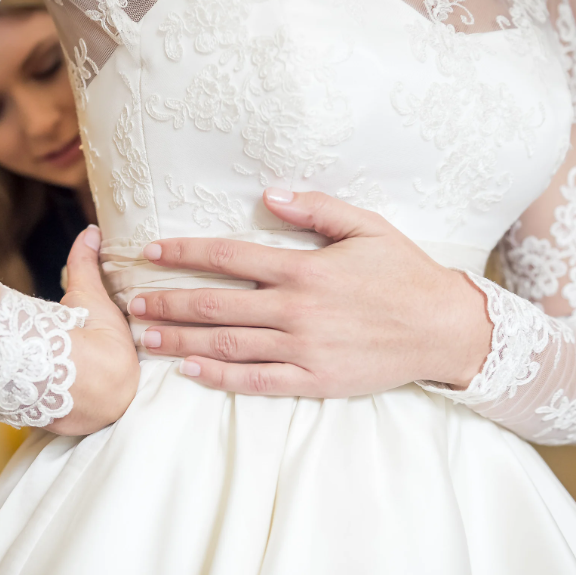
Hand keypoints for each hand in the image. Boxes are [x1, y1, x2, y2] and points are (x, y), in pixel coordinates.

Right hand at [50, 225, 139, 434]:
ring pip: (86, 410)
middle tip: (80, 370)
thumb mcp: (84, 293)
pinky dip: (55, 410)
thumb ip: (87, 263)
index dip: (110, 360)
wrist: (57, 373)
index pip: (120, 367)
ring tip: (63, 386)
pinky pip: (61, 419)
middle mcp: (113, 401)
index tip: (98, 353)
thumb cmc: (79, 333)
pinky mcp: (61, 430)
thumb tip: (91, 230)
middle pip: (106, 392)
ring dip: (77, 402)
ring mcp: (88, 420)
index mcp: (126, 371)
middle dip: (97, 385)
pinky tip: (45, 400)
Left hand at [130, 189, 492, 397]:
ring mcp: (303, 347)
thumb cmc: (404, 273)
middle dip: (169, 301)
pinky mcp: (314, 378)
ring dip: (182, 339)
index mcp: (304, 268)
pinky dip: (220, 377)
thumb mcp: (368, 227)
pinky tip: (190, 371)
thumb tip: (268, 193)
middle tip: (133, 301)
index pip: (229, 255)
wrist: (443, 328)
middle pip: (216, 304)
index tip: (151, 251)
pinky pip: (257, 381)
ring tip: (146, 336)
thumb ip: (316, 209)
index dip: (185, 252)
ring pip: (227, 344)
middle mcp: (296, 309)